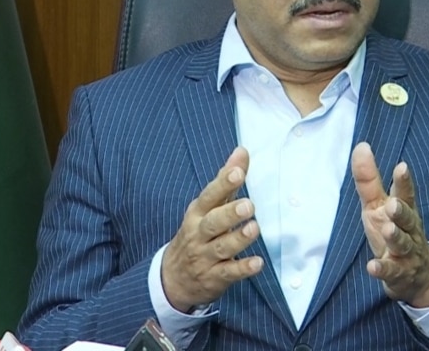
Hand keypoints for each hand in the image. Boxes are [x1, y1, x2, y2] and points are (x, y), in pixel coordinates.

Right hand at [161, 147, 262, 311]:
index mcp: (197, 213)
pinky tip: (257, 263)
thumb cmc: (197, 233)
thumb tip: (242, 151)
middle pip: (213, 223)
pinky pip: (228, 273)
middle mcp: (199, 234)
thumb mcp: (207, 207)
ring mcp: (205, 257)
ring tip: (254, 228)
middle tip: (249, 205)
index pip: (209, 196)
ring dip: (238, 239)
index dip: (223, 184)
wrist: (172, 278)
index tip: (237, 173)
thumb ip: (226, 180)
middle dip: (230, 214)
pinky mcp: (214, 278)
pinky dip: (242, 268)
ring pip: (222, 247)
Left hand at [351, 142, 428, 307]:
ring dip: (395, 237)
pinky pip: (391, 271)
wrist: (418, 275)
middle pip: (407, 218)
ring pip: (402, 244)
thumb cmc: (394, 231)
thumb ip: (370, 179)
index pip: (406, 193)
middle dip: (401, 211)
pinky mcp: (398, 273)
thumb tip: (361, 146)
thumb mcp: (379, 205)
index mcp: (404, 210)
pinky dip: (382, 268)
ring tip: (387, 229)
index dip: (404, 181)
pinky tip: (373, 266)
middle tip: (393, 204)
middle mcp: (408, 229)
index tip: (401, 166)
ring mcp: (405, 252)